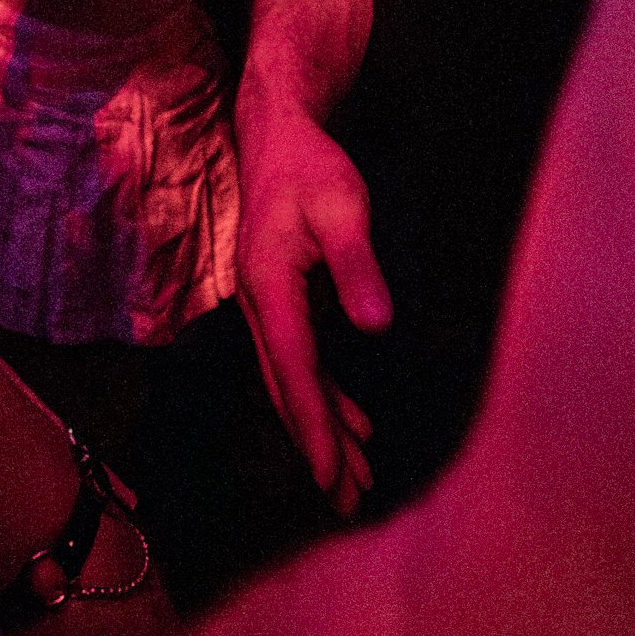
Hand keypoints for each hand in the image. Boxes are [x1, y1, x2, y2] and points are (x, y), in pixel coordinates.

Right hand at [232, 98, 388, 514]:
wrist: (275, 134)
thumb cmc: (310, 167)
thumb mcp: (341, 207)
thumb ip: (356, 266)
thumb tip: (375, 326)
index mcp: (268, 286)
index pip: (295, 370)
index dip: (314, 427)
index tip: (333, 475)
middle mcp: (259, 304)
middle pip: (287, 389)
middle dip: (316, 447)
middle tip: (346, 501)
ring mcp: (267, 305)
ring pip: (293, 381)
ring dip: (322, 430)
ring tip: (355, 479)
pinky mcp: (282, 301)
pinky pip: (301, 362)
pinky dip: (325, 397)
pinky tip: (354, 423)